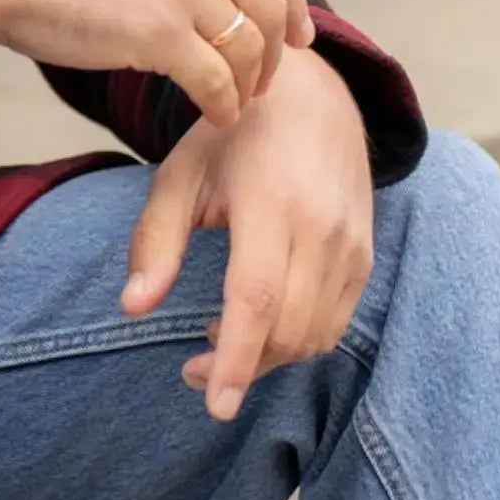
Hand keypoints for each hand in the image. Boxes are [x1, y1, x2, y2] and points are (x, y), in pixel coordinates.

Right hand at [0, 0, 315, 131]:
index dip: (290, 4)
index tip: (297, 36)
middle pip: (270, 7)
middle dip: (274, 52)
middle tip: (263, 80)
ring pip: (250, 49)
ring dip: (248, 84)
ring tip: (232, 101)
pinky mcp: (162, 35)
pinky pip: (218, 84)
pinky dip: (223, 106)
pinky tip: (212, 115)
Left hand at [119, 49, 374, 421]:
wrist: (314, 97)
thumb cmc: (234, 135)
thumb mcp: (181, 172)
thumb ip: (156, 239)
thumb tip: (133, 307)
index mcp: (271, 201)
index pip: (256, 298)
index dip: (235, 357)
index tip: (212, 402)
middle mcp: (321, 226)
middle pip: (288, 328)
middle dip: (241, 366)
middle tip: (191, 371)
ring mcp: (352, 243)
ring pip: (316, 334)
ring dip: (268, 360)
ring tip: (218, 346)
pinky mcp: (366, 256)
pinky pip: (336, 322)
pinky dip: (298, 341)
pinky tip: (259, 327)